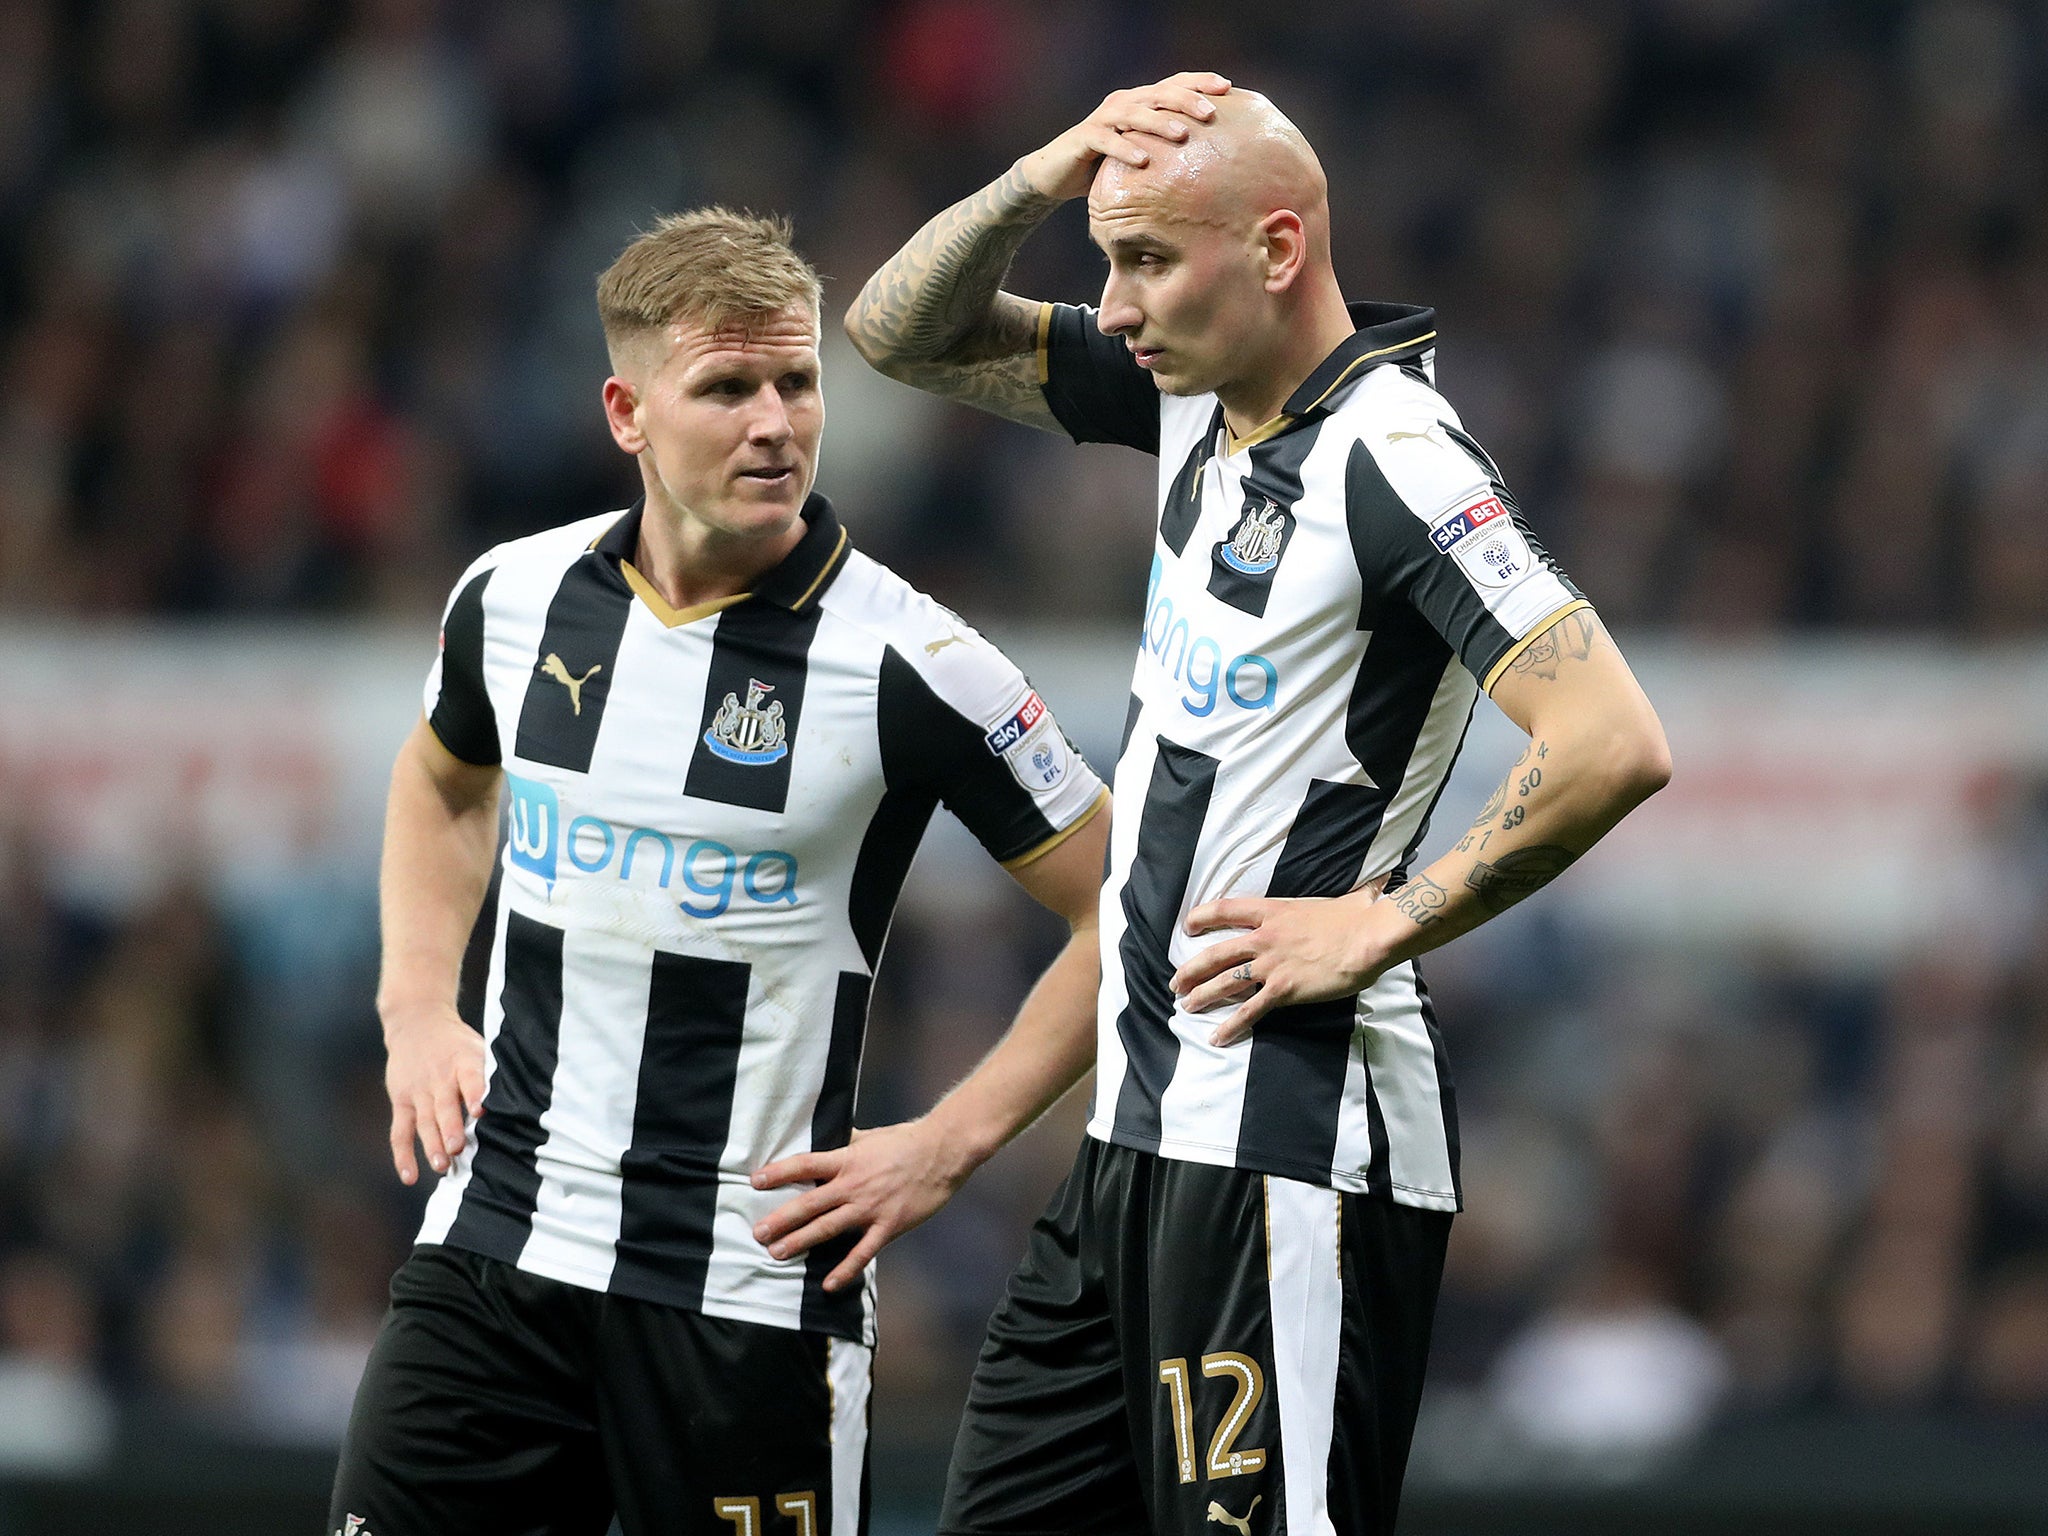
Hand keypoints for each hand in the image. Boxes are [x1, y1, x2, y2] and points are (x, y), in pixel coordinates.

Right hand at [382, 1005, 485, 1184]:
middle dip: (450, 1128)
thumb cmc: (458, 1043)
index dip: (475, 1094)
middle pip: (444, 1106)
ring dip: (432, 1146)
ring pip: (424, 1122)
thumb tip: (525, 1103)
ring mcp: (418, 1092)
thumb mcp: (479, 1048)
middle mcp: (439, 1078)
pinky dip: (403, 1155)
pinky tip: (410, 1177)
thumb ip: (492, 1075)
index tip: (481, 1111)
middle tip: (457, 1149)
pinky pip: (400, 1132)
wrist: (416, 1022)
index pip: (470, 1079)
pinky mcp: (401, 1102)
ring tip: (442, 1167)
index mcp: (464, 1062)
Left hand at [750, 1121, 974, 1291]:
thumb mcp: (870, 1136)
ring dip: (801, 1242)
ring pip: (829, 1228)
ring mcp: (871, 1207)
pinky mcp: (889, 1225)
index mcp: (847, 1159)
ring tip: (777, 1254)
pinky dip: (846, 1269)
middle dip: (781, 1219)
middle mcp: (854, 1185)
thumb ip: (846, 1142)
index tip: (755, 1181)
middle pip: (810, 1203)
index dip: (779, 1172)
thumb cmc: (905, 1141)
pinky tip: (828, 1284)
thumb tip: (826, 1137)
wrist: (943, 1152)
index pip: (805, 1165)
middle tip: (758, 1233)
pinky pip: (863, 1251)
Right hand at [1014, 72, 1231, 202]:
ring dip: (1160, 123)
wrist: (1056, 173)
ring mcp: (1103, 118)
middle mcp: (1123, 103)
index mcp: (1140, 102)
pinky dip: (1125, 148)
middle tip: (1209, 112)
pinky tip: (1143, 160)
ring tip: (1181, 134)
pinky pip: (1107, 140)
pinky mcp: (1084, 137)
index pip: (1173, 84)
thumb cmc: (1106, 166)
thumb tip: (1211, 161)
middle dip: (1186, 100)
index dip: (1199, 82)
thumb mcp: (1141, 153)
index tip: (1227, 87)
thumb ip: (1167, 150)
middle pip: (1159, 94)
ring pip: (1135, 113)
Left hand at [1170, 881, 1390, 1046]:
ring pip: (1225, 981)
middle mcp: (1265, 937)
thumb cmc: (1358, 917)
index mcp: (1274, 911)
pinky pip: (1250, 1010)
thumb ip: (1342, 898)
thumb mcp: (1340, 900)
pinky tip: (1218, 1037)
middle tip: (1176, 982)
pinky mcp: (1284, 989)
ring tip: (1187, 1007)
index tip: (1188, 925)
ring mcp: (1272, 964)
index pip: (1227, 909)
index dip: (1203, 916)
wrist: (1368, 937)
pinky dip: (1232, 1025)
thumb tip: (1369, 891)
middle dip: (1191, 969)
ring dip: (1203, 996)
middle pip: (1216, 953)